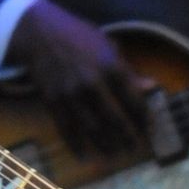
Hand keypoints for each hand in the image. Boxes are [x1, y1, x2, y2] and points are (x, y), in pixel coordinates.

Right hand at [6, 0, 153, 158]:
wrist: (38, 31)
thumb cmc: (77, 35)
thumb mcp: (107, 44)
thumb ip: (127, 69)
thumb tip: (150, 87)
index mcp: (110, 66)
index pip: (133, 100)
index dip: (144, 118)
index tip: (150, 131)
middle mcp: (92, 82)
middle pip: (115, 119)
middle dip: (127, 137)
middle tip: (134, 149)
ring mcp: (71, 93)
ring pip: (92, 128)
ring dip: (105, 146)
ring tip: (114, 156)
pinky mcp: (53, 100)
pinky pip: (66, 129)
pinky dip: (76, 146)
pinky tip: (85, 157)